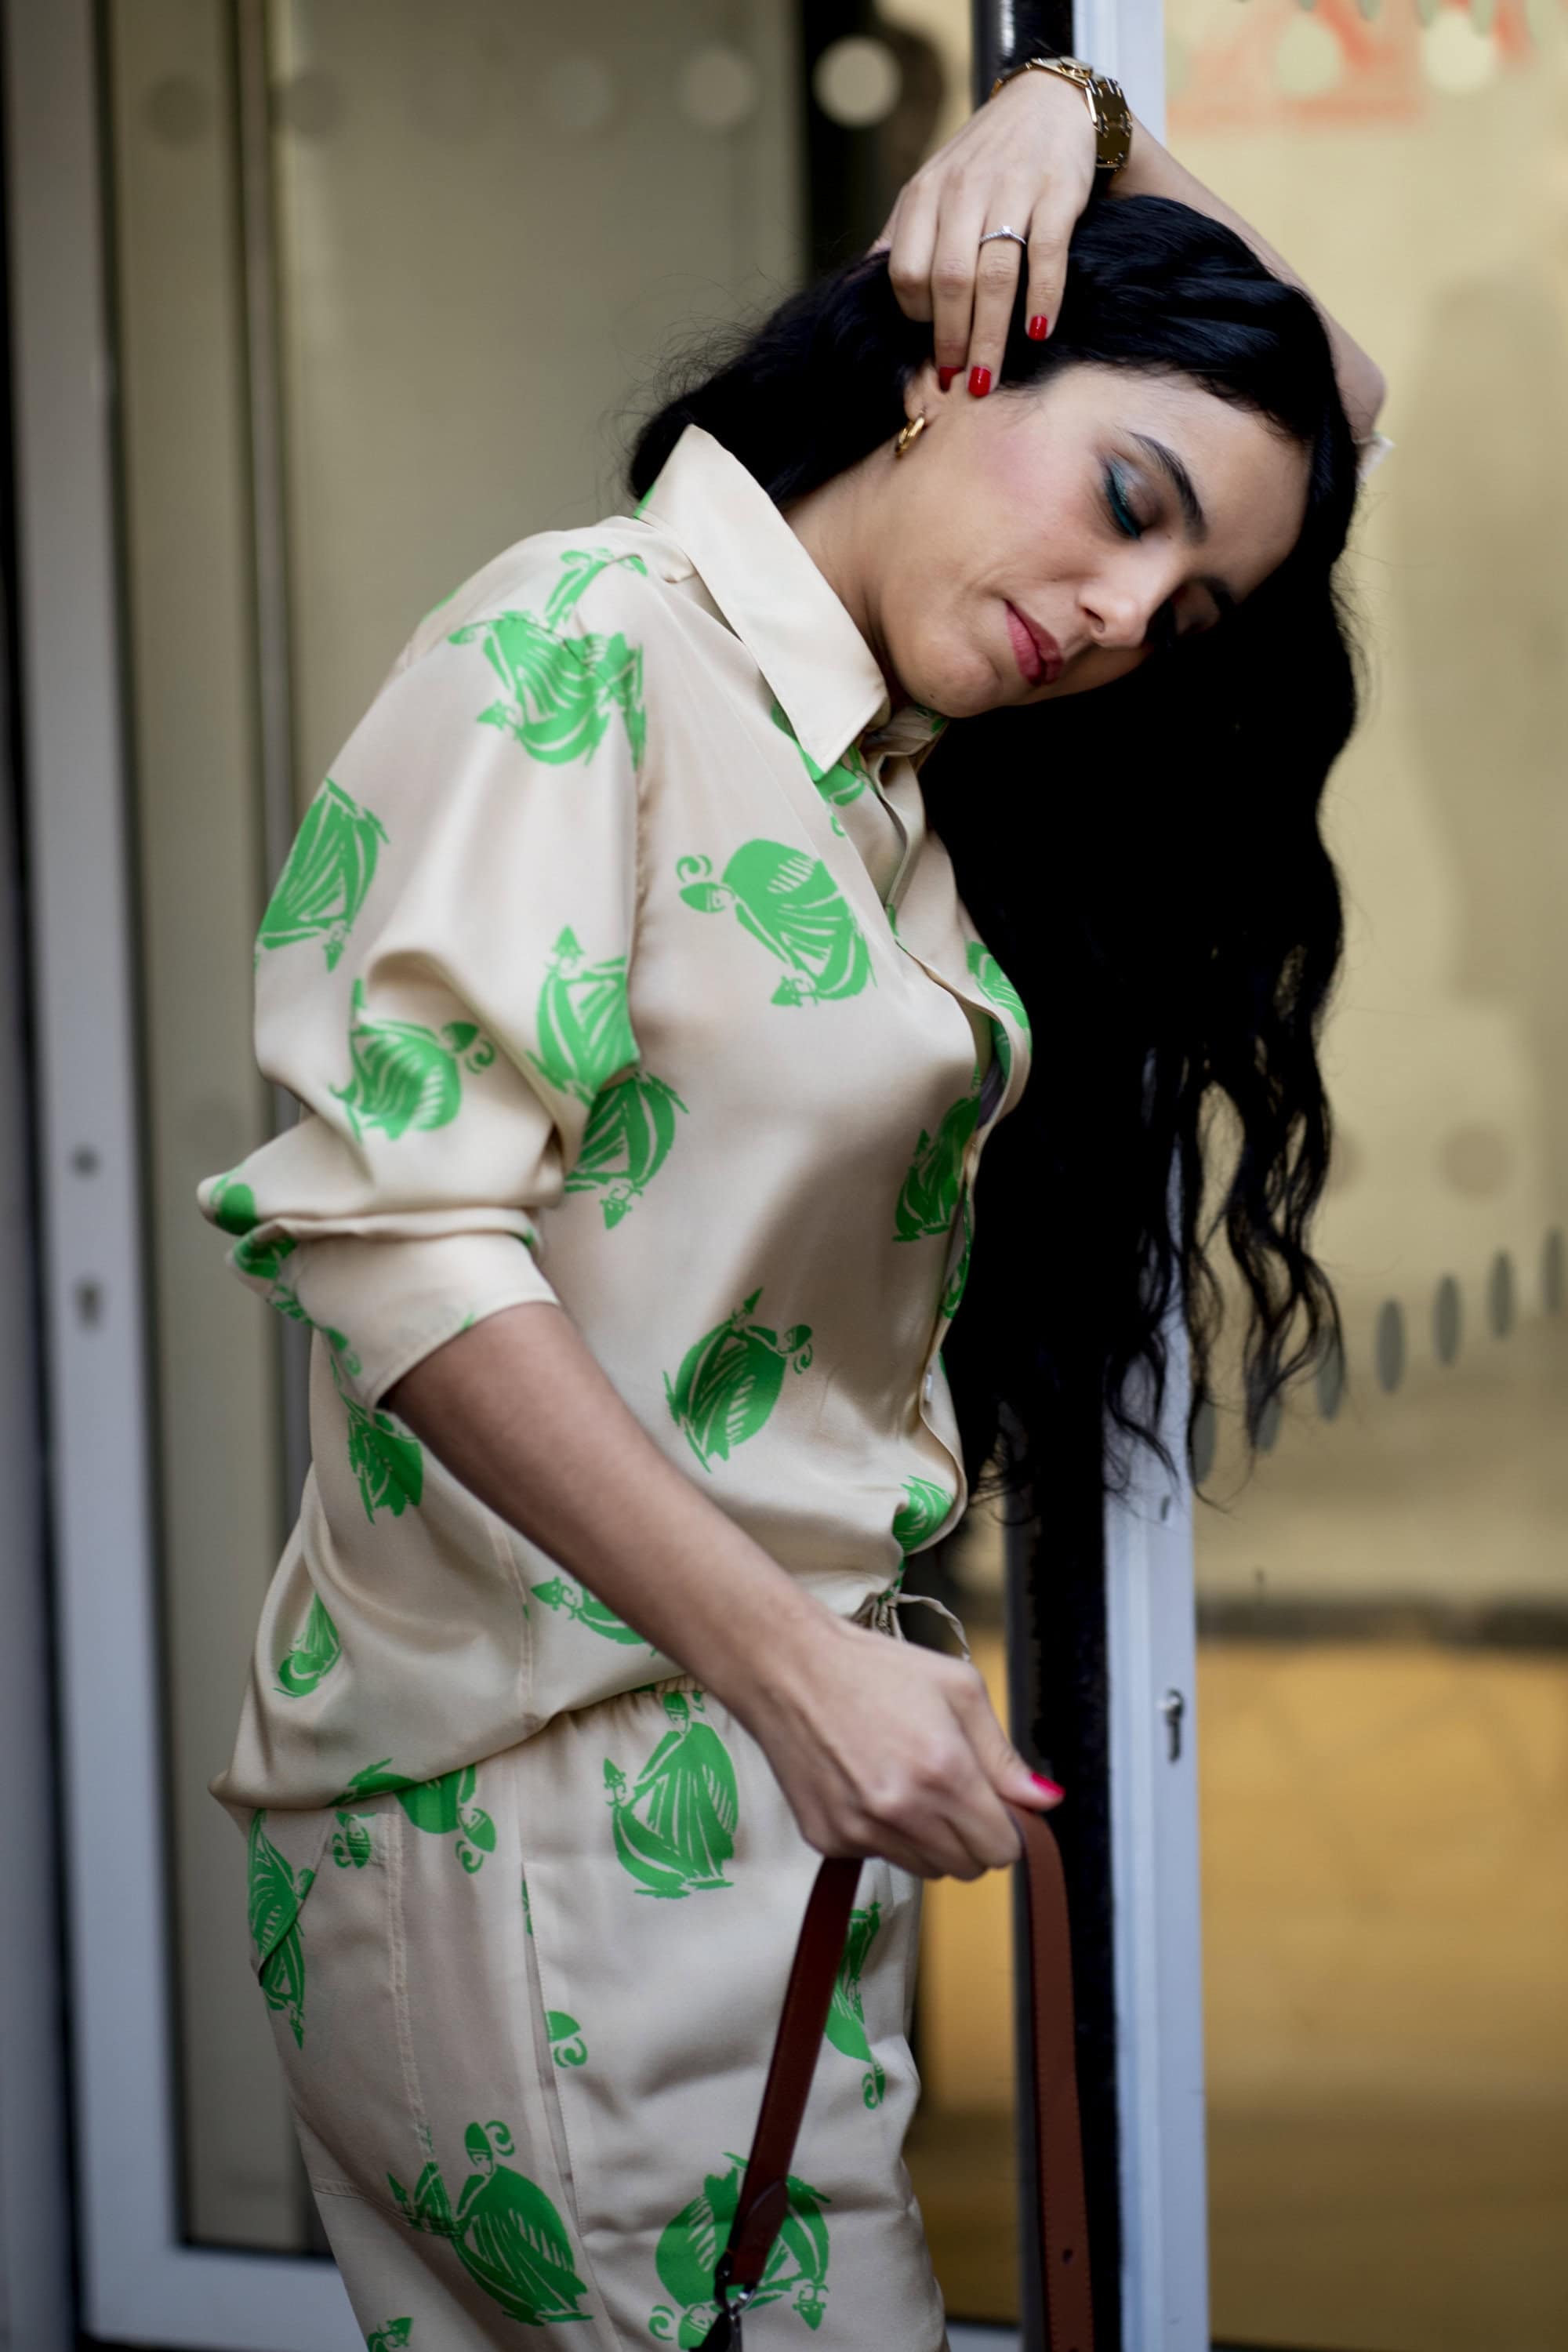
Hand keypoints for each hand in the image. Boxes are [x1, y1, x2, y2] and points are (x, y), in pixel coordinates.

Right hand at [734, 1612, 1063, 1880]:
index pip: (1003, 1849)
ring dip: (928, 1839)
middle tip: (948, 1789)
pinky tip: (867, 1786)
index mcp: (945, 1772)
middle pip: (968, 1868)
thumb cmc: (876, 1670)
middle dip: (970, 1836)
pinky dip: (884, 1834)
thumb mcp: (957, 1689)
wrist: (789, 1671)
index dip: (1005, 1827)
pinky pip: (879, 1857)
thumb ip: (1004, 1755)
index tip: (991, 1803)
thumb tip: (1046, 1801)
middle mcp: (904, 1811)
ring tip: (905, 1783)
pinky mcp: (828, 1840)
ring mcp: (862, 1831)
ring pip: (925, 1870)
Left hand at [868, 68, 1100, 394]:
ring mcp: (1012, 190)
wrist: (1048, 101)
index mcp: (925, 193)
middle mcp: (964, 190)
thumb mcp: (932, 187)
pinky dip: (1043, 299)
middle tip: (955, 380)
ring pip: (993, 277)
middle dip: (949, 340)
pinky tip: (1037, 332)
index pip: (906, 271)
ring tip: (986, 379)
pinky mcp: (1057, 192)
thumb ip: (904, 235)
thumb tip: (865, 291)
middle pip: (948, 281)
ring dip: (989, 337)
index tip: (929, 343)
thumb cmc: (985, 160)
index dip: (915, 316)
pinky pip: (1045, 256)